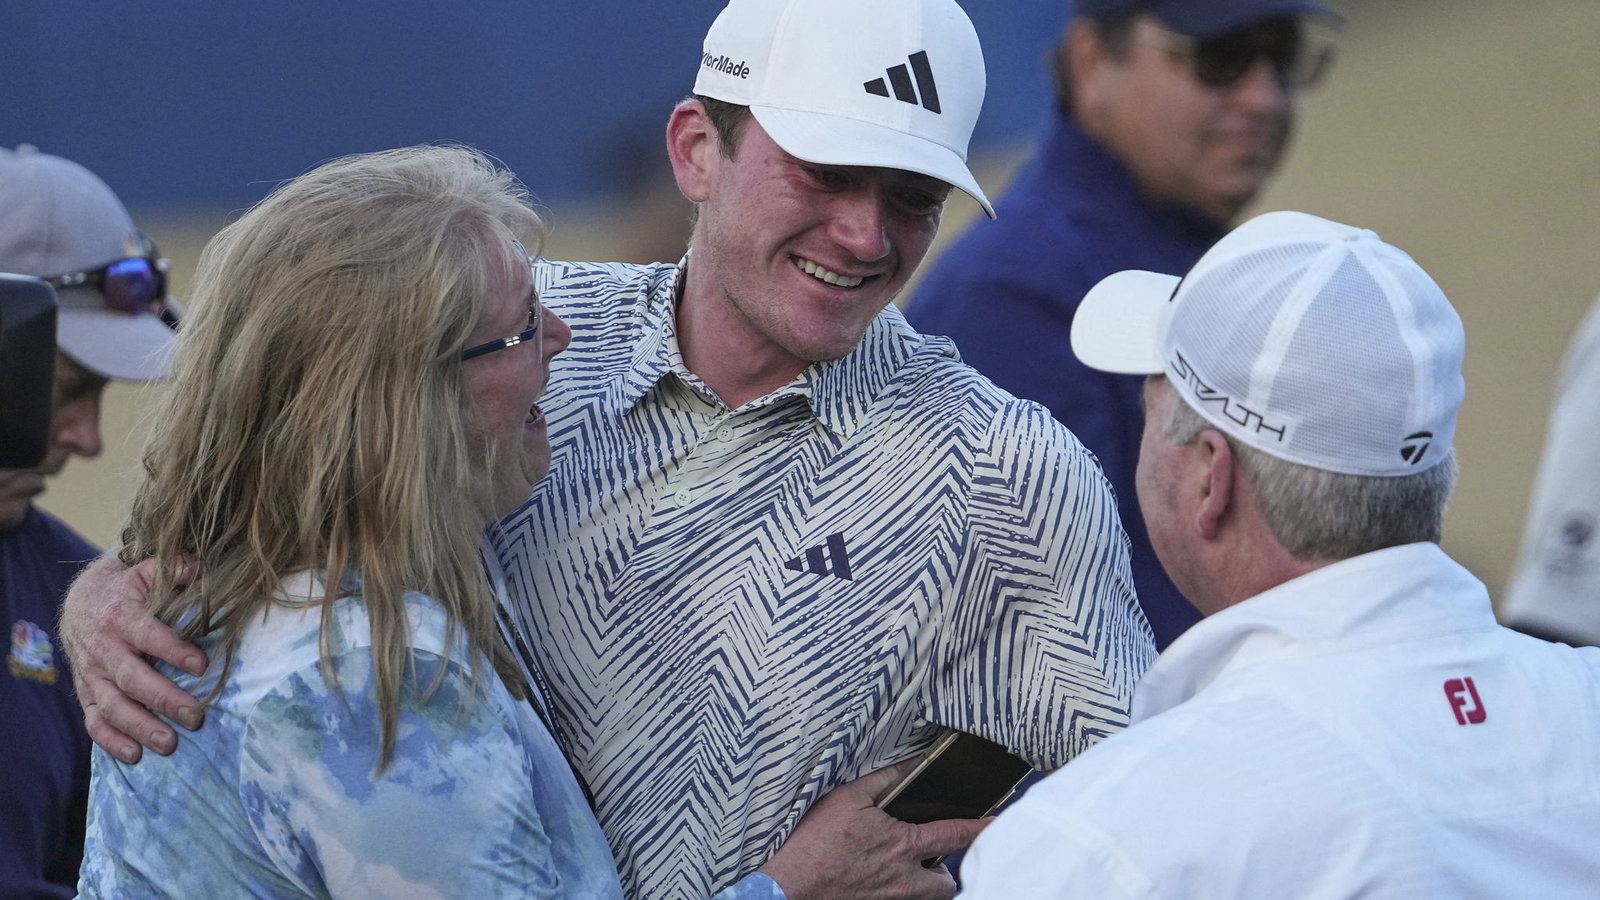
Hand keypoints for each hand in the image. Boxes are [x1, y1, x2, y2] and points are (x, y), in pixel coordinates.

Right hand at [60, 554, 206, 762]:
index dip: (173, 650)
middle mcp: (104, 650)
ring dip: (140, 727)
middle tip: (195, 716)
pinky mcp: (87, 694)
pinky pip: (94, 722)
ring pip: (112, 706)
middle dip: (163, 699)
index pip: (148, 636)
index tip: (202, 666)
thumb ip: (173, 568)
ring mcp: (92, 676)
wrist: (81, 604)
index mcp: (121, 617)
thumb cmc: (127, 590)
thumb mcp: (145, 571)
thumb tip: (198, 569)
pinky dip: (111, 741)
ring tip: (170, 744)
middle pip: (132, 679)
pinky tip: (135, 756)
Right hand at [757, 762, 990, 899]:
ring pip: (929, 897)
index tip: (998, 823)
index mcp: (903, 846)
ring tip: (907, 870)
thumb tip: (910, 764)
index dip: (981, 828)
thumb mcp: (847, 798)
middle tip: (931, 857)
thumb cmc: (814, 843)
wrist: (787, 888)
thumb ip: (884, 780)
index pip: (956, 835)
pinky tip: (881, 881)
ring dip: (926, 885)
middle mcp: (905, 879)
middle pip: (948, 883)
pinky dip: (902, 893)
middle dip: (946, 871)